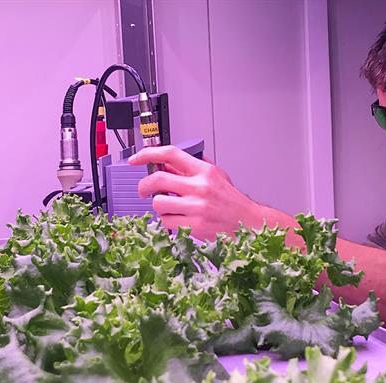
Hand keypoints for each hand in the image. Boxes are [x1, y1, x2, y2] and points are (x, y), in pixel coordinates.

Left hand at [128, 145, 265, 239]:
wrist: (249, 222)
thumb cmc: (232, 201)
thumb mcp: (216, 177)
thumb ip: (192, 169)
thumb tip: (165, 163)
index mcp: (204, 171)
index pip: (170, 154)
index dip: (148, 154)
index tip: (136, 159)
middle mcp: (200, 187)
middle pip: (157, 180)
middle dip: (144, 186)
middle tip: (143, 190)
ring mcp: (196, 207)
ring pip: (158, 203)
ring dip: (159, 207)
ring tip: (169, 208)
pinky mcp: (194, 226)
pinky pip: (166, 222)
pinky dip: (167, 222)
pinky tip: (178, 220)